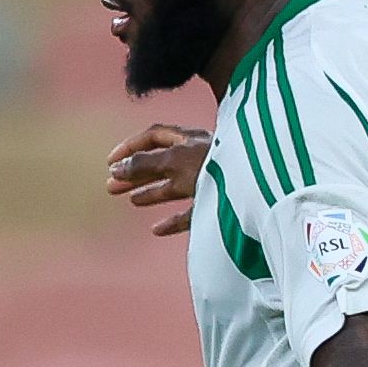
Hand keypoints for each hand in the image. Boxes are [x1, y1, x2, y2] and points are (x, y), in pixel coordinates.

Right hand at [107, 123, 209, 237]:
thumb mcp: (174, 161)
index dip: (130, 147)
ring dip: (150, 192)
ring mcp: (209, 181)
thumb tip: (116, 168)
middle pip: (160, 162)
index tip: (111, 162)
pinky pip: (191, 212)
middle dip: (135, 173)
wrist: (256, 189)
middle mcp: (199, 157)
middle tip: (111, 186)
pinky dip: (172, 220)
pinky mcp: (218, 205)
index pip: (154, 136)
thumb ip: (144, 164)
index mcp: (189, 139)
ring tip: (131, 201)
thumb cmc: (218, 165)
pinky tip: (157, 229)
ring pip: (174, 186)